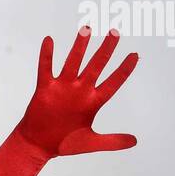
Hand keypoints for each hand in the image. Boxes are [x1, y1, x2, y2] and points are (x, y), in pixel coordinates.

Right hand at [18, 26, 138, 157]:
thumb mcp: (91, 143)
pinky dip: (46, 55)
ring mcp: (63, 87)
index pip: (112, 82)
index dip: (124, 70)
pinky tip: (49, 40)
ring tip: (87, 29)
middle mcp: (80, 90)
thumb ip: (113, 141)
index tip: (135, 55)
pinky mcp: (45, 89)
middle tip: (115, 33)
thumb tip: (134, 141)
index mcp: (92, 102)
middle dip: (106, 49)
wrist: (39, 145)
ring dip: (79, 46)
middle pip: (96, 65)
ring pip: (73, 62)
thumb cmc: (65, 144)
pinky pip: (46, 69)